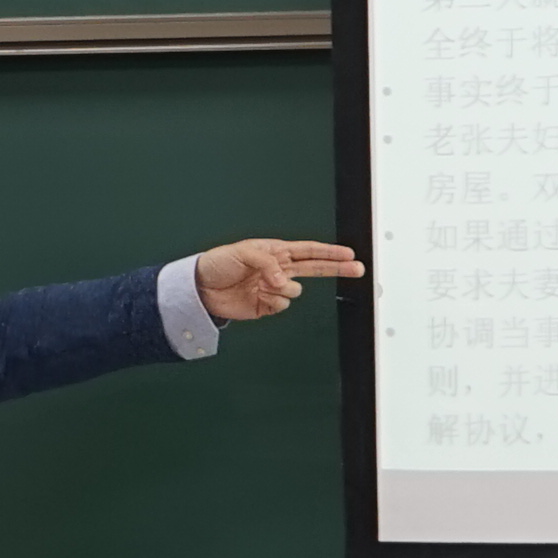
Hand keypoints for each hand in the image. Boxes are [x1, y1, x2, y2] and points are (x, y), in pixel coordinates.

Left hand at [188, 238, 365, 320]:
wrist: (200, 288)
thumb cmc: (217, 263)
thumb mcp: (242, 252)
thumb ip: (268, 263)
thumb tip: (284, 280)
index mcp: (275, 252)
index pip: (309, 250)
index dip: (330, 252)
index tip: (348, 254)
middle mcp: (278, 270)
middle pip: (315, 269)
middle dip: (336, 268)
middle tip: (357, 269)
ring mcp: (273, 288)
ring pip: (294, 291)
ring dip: (281, 288)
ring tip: (262, 285)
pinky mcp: (267, 306)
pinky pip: (281, 306)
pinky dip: (271, 301)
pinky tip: (258, 296)